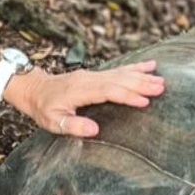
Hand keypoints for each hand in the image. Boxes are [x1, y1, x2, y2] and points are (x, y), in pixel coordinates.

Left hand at [6, 60, 163, 137]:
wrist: (32, 88)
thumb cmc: (42, 107)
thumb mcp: (52, 121)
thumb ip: (73, 125)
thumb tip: (95, 129)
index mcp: (80, 90)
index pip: (109, 91)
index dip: (128, 96)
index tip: (145, 100)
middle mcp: (89, 79)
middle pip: (119, 80)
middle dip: (141, 83)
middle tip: (162, 87)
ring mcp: (93, 74)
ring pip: (121, 73)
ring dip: (142, 76)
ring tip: (161, 79)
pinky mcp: (95, 74)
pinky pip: (118, 70)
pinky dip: (134, 67)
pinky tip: (149, 65)